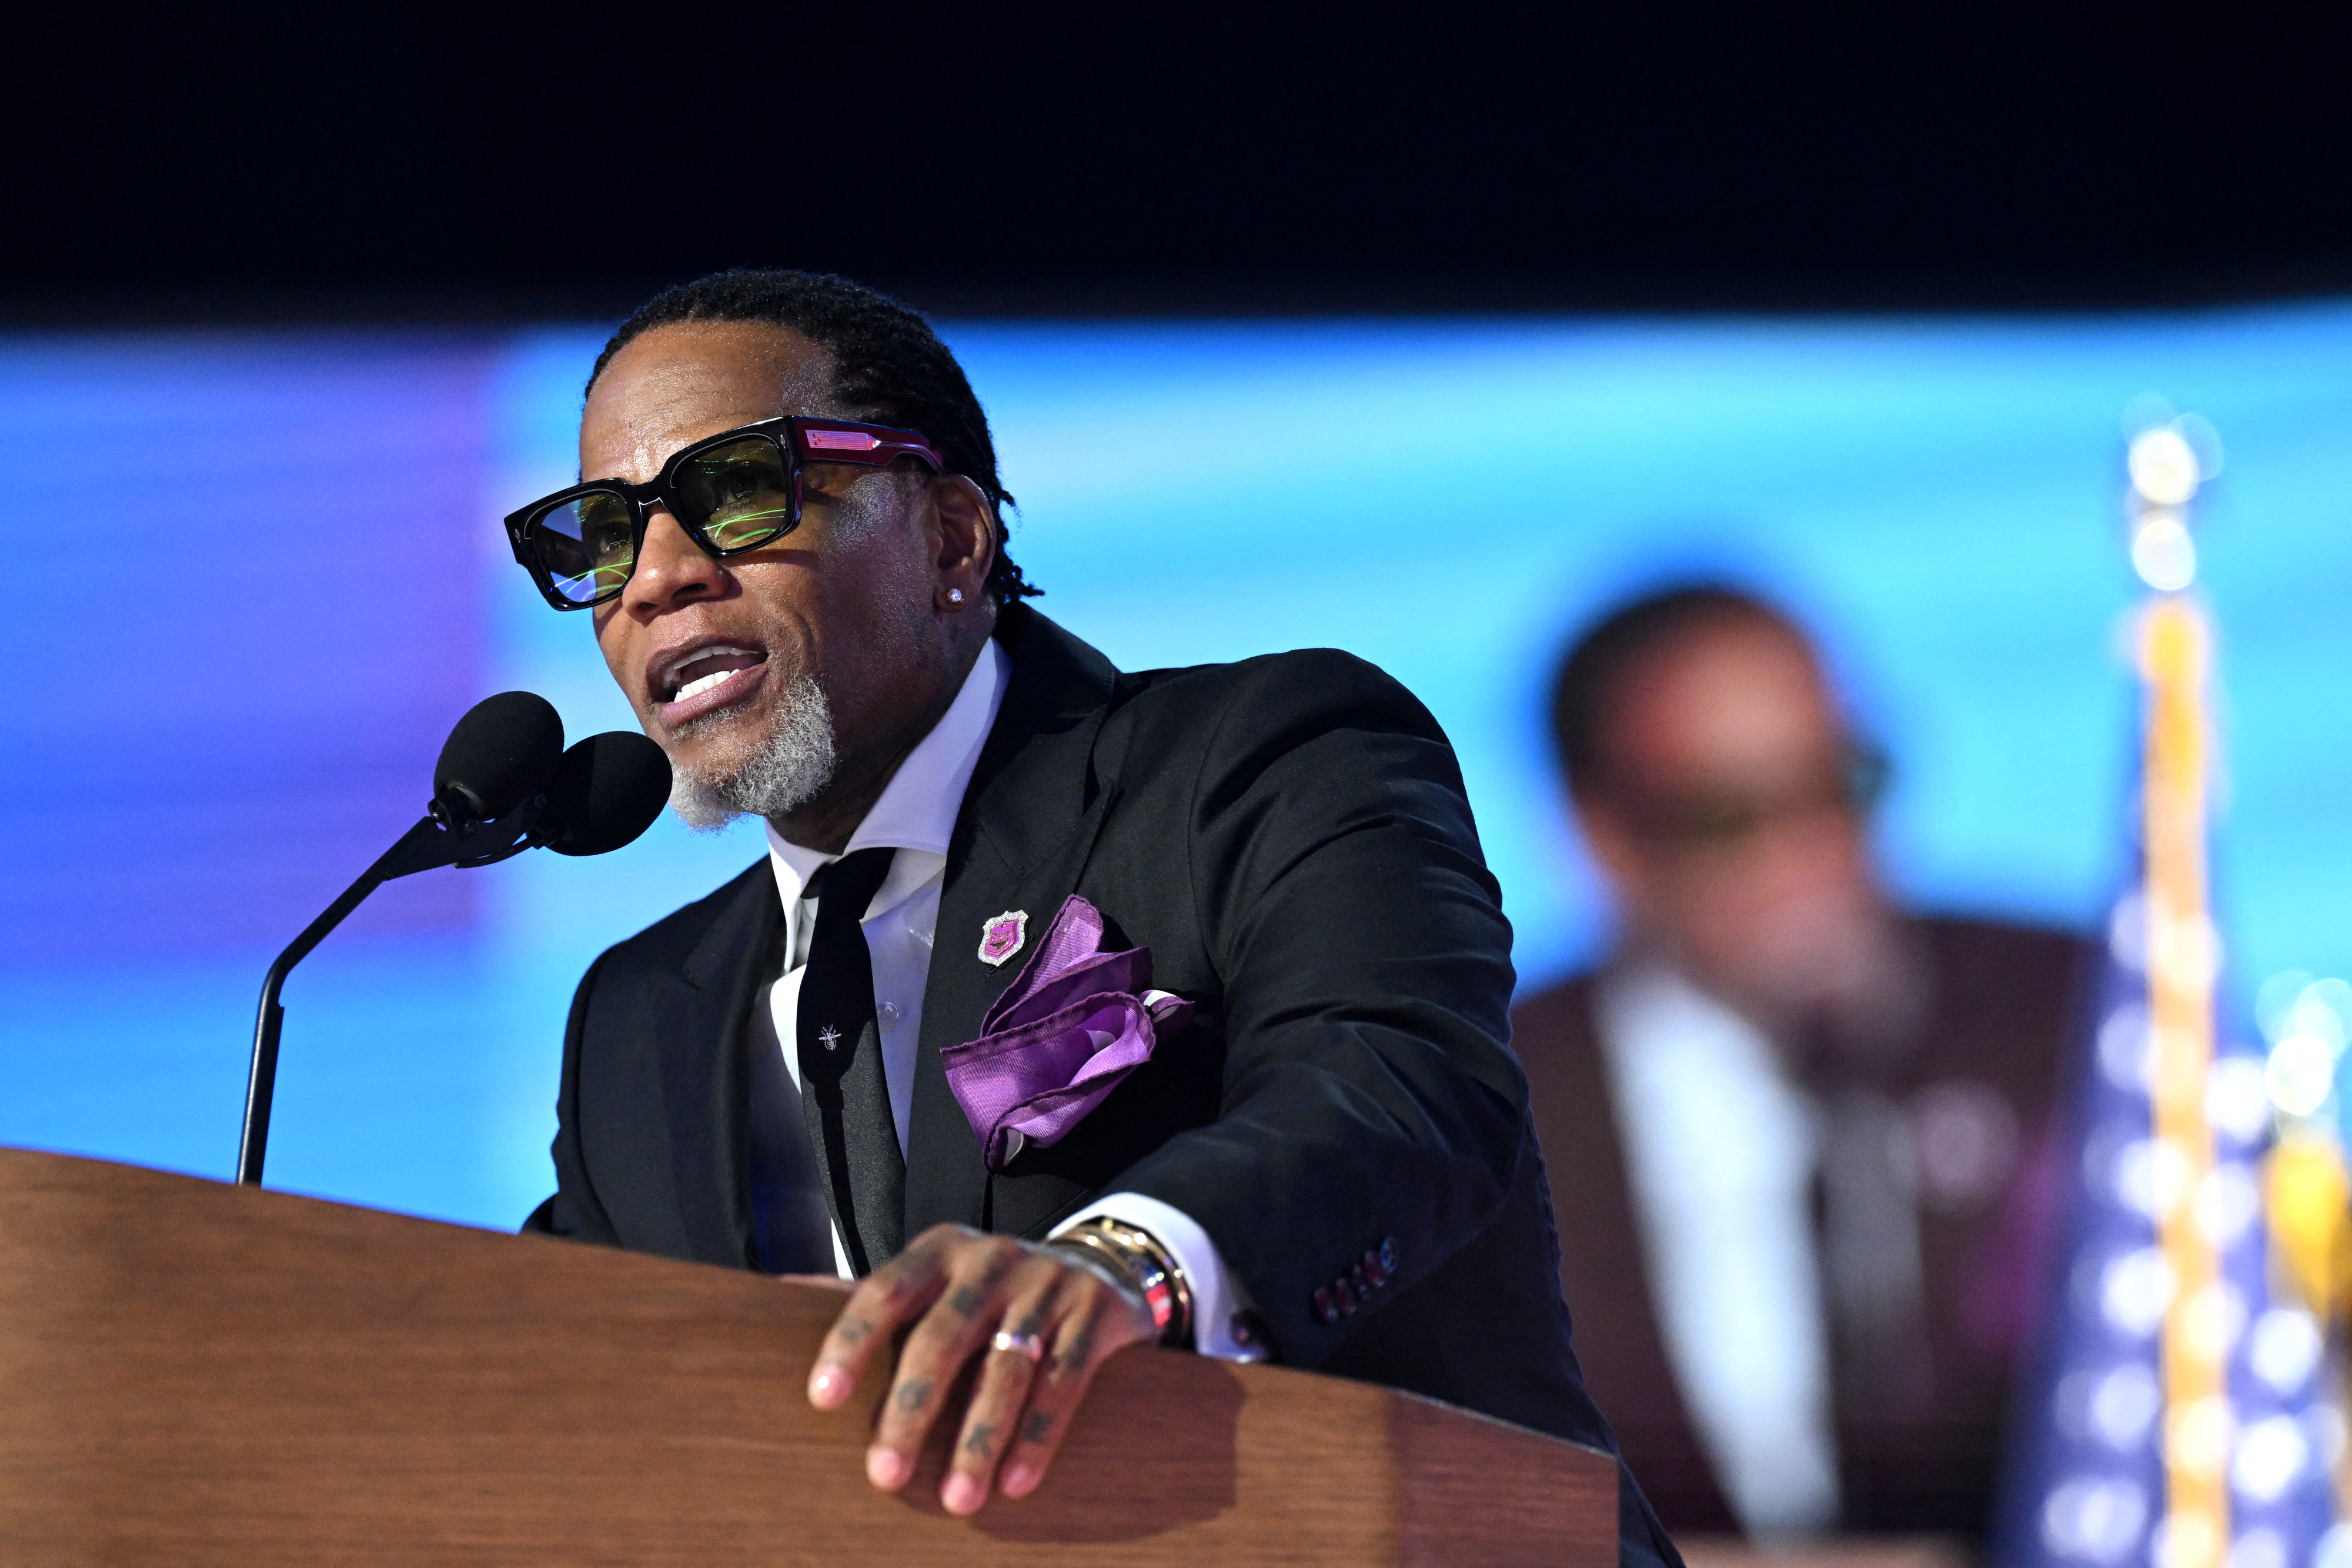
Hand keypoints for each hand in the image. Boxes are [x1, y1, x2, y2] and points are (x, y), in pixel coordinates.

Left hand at [806, 1223, 1158, 1514]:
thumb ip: (872, 1296)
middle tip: (884, 1476)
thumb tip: (774, 1293)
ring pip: (1008, 1368)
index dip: (852, 1343)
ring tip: (957, 1500)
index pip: (885, 1291)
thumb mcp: (936, 1279)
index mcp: (940, 1250)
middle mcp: (992, 1260)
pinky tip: (1015, 1482)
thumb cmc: (990, 1292)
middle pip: (943, 1337)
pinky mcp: (1096, 1314)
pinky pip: (1064, 1380)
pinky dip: (1037, 1435)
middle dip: (911, 1410)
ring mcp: (1048, 1284)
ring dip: (978, 1439)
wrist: (1102, 1267)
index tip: (821, 1400)